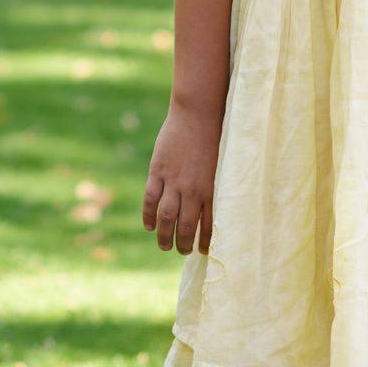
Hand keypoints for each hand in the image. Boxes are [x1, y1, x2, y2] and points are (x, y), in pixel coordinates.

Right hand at [142, 101, 220, 253]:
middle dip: (183, 244)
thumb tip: (207, 208)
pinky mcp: (158, 171)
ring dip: (164, 236)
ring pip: (167, 217)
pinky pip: (151, 199)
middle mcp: (193, 189)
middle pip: (186, 226)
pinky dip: (148, 215)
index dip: (204, 242)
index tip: (202, 252)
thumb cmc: (214, 138)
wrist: (198, 114)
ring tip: (164, 246)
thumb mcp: (219, 166)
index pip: (208, 225)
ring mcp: (174, 181)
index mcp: (211, 190)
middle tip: (181, 251)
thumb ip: (212, 187)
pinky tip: (148, 225)